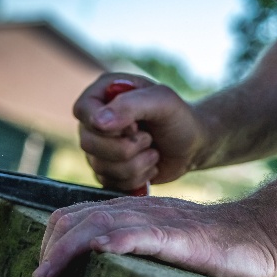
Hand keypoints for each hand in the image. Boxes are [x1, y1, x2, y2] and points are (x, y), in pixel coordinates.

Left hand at [32, 197, 276, 276]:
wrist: (257, 232)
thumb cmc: (212, 247)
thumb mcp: (162, 242)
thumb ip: (132, 246)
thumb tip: (95, 268)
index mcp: (130, 213)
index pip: (72, 217)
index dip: (51, 247)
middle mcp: (138, 211)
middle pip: (76, 220)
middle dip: (50, 256)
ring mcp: (160, 221)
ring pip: (100, 225)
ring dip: (67, 253)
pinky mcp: (182, 236)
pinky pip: (143, 234)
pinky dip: (117, 241)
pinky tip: (100, 252)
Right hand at [74, 73, 206, 190]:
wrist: (193, 146)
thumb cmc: (179, 118)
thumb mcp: (162, 102)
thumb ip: (130, 106)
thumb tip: (96, 122)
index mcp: (104, 93)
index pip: (83, 110)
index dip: (107, 125)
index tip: (136, 126)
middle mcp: (95, 120)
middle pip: (88, 143)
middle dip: (126, 148)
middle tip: (149, 139)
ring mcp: (99, 147)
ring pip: (100, 167)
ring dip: (136, 164)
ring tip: (153, 152)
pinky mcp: (108, 171)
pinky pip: (109, 184)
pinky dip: (136, 178)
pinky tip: (149, 166)